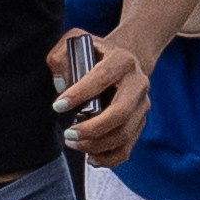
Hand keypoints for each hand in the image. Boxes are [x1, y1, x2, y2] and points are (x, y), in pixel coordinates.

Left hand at [48, 32, 151, 166]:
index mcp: (122, 61)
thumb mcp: (76, 42)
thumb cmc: (95, 54)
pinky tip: (90, 157)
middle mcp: (138, 83)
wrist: (125, 61)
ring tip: (73, 143)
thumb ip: (61, 56)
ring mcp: (141, 105)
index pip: (102, 77)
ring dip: (96, 145)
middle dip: (92, 129)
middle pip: (120, 113)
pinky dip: (108, 158)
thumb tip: (60, 84)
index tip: (58, 106)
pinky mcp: (139, 122)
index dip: (80, 94)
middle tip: (68, 134)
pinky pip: (127, 147)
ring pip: (124, 134)